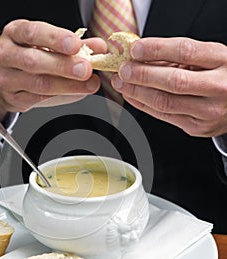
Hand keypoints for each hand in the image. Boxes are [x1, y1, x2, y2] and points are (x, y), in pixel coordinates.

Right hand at [0, 20, 105, 120]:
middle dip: (63, 65)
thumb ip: (74, 46)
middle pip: (34, 61)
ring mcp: (6, 78)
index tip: (76, 44)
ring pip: (38, 83)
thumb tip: (99, 47)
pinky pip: (37, 99)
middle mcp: (5, 54)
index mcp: (14, 33)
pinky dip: (60, 96)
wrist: (1, 81)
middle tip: (86, 69)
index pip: (32, 33)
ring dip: (66, 85)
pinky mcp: (12, 98)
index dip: (55, 38)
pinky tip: (75, 92)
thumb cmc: (27, 58)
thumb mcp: (46, 45)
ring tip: (88, 84)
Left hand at [112, 37, 226, 136]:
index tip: (135, 49)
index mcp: (224, 61)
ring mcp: (208, 112)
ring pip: (165, 103)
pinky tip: (132, 96)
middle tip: (123, 70)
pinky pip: (163, 116)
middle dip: (142, 75)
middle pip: (173, 81)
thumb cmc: (222, 76)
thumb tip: (141, 56)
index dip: (156, 49)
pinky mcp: (197, 128)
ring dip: (137, 92)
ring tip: (122, 83)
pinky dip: (143, 105)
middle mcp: (219, 88)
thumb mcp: (209, 57)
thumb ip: (179, 56)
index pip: (185, 51)